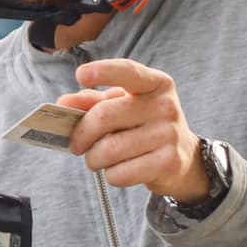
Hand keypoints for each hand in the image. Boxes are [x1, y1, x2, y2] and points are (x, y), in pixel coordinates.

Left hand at [57, 58, 206, 201]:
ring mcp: (170, 134)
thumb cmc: (143, 126)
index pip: (128, 71)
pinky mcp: (169, 162)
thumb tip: (64, 102)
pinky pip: (122, 173)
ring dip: (94, 158)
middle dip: (81, 134)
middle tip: (76, 144)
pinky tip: (117, 170)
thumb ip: (92, 101)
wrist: (182, 158)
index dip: (103, 71)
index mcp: (155, 83)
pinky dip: (110, 175)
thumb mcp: (122, 106)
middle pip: (104, 116)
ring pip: (109, 150)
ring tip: (97, 158)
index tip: (81, 75)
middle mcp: (165, 105)